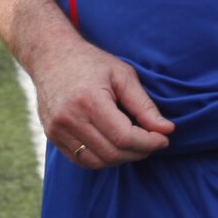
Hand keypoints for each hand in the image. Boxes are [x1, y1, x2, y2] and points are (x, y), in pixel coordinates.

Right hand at [31, 36, 171, 167]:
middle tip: (152, 141)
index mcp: (89, 100)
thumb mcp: (122, 75)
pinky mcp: (52, 136)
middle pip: (112, 153)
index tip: (163, 138)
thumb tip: (167, 130)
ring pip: (98, 162)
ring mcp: (57, 129)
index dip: (148, 143)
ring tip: (134, 143)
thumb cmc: (90, 62)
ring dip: (122, 158)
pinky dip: (103, 159)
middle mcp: (69, 118)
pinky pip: (82, 160)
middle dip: (138, 152)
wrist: (50, 56)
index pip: (124, 137)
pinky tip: (114, 145)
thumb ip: (144, 105)